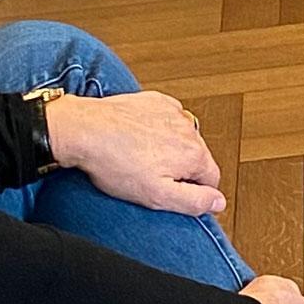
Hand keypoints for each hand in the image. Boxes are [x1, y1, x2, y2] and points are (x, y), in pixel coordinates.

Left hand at [45, 90, 224, 216]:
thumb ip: (193, 200)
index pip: (212, 180)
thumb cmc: (115, 163)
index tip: (171, 194)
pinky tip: (138, 139)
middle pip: (197, 158)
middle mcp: (189, 130)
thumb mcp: (156, 195)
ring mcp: (173, 112)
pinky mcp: (156, 101)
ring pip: (182, 138)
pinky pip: (167, 119)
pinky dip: (158, 129)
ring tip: (140, 158)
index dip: (194, 192)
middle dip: (179, 170)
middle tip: (149, 178)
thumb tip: (218, 202)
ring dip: (169, 149)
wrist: (85, 130)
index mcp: (193, 154)